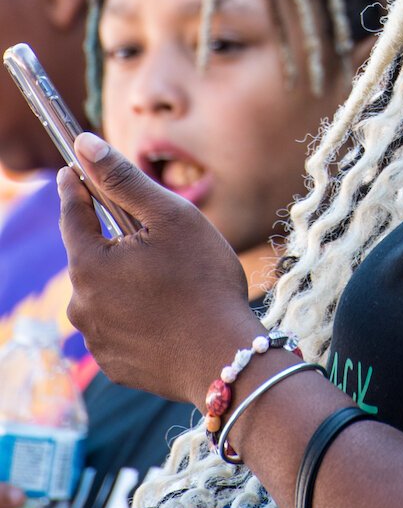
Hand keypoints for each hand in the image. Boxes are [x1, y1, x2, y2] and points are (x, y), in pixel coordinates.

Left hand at [59, 133, 263, 407]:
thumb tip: (83, 143)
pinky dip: (134, 314)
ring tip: (169, 280)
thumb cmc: (203, 281)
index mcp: (89, 264)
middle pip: (91, 256)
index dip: (76, 187)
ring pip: (103, 293)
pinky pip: (117, 326)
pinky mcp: (113, 364)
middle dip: (114, 241)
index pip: (72, 213)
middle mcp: (81, 304)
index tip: (74, 171)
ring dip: (125, 280)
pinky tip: (168, 313)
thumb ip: (123, 180)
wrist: (225, 359)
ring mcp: (95, 339)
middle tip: (154, 236)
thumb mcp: (170, 217)